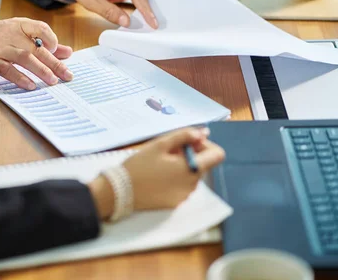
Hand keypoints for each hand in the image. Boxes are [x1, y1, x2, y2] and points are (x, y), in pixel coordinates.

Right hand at [0, 18, 73, 89]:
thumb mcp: (19, 36)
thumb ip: (44, 43)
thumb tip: (67, 52)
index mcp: (19, 25)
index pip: (40, 28)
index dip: (51, 39)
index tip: (56, 51)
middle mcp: (11, 35)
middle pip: (37, 48)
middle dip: (54, 62)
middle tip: (67, 75)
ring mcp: (1, 49)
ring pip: (24, 58)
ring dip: (40, 70)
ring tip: (52, 81)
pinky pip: (8, 70)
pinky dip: (20, 78)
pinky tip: (30, 85)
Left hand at [61, 0, 157, 28]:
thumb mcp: (92, 2)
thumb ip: (110, 12)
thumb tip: (127, 22)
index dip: (147, 11)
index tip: (154, 24)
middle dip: (154, 7)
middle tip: (160, 24)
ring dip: (152, 5)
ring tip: (157, 20)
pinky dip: (146, 2)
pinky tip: (148, 14)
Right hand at [88, 127, 224, 219]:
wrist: (120, 191)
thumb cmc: (139, 165)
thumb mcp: (160, 145)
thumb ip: (184, 136)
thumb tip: (202, 132)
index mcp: (191, 169)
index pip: (218, 155)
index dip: (206, 145)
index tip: (189, 143)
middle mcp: (192, 185)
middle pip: (203, 165)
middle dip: (190, 155)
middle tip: (167, 151)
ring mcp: (184, 196)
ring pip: (191, 175)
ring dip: (181, 167)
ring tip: (159, 164)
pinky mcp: (175, 204)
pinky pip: (182, 187)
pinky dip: (175, 179)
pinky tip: (157, 177)